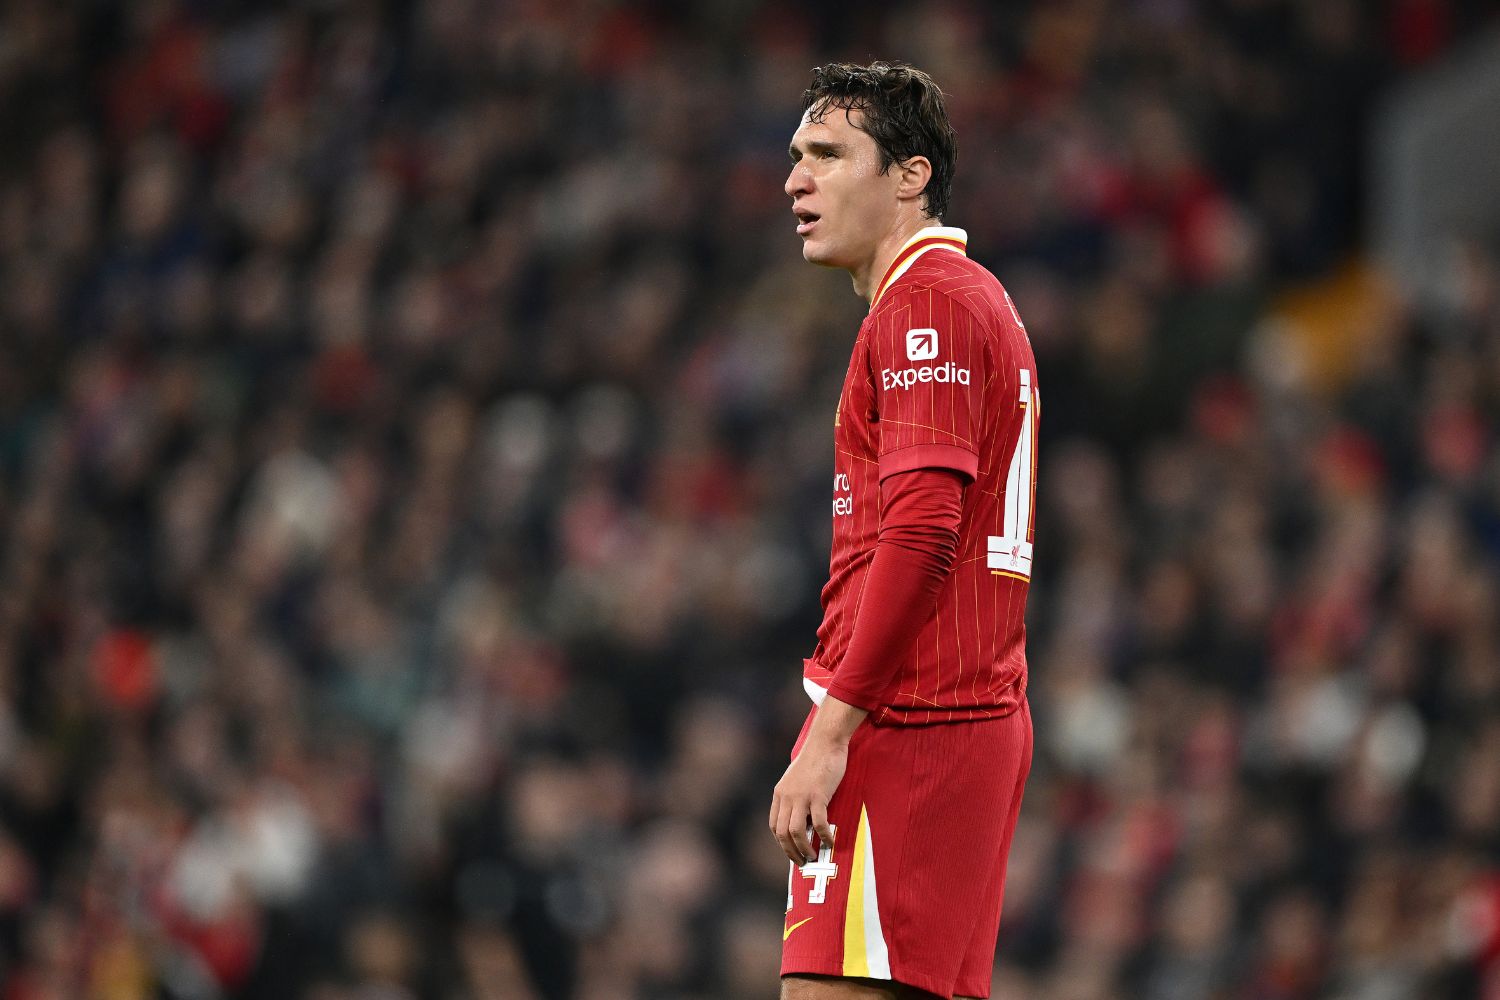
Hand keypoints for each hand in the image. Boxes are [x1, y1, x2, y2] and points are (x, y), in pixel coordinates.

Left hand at [769, 736, 846, 863]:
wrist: (825, 742)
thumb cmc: (815, 760)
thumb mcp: (796, 779)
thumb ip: (794, 796)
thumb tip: (801, 817)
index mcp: (780, 794)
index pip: (774, 826)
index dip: (782, 843)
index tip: (792, 852)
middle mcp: (786, 797)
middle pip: (782, 833)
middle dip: (791, 852)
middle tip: (803, 862)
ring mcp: (801, 796)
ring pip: (796, 832)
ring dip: (804, 848)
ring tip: (814, 856)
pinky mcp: (818, 795)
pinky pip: (818, 823)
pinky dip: (823, 836)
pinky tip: (830, 841)